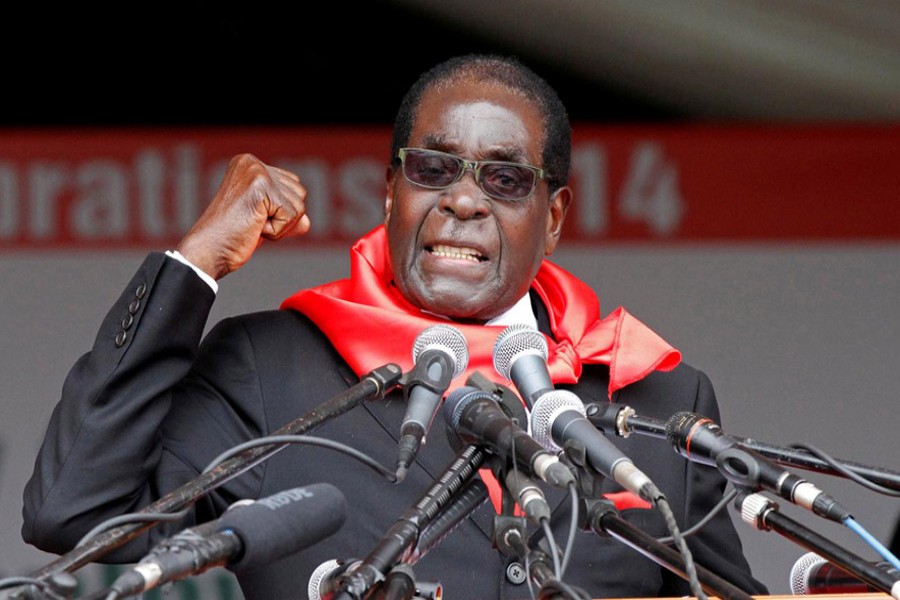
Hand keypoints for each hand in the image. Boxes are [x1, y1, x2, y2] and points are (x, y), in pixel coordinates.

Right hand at [175, 153, 310, 279]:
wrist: (208, 252)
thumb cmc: (231, 238)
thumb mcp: (265, 222)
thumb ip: (287, 215)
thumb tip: (307, 222)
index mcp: (249, 164)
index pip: (292, 187)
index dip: (280, 212)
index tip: (252, 218)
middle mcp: (252, 162)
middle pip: (300, 193)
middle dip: (283, 218)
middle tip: (251, 223)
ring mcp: (256, 172)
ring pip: (299, 205)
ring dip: (280, 225)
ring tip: (252, 225)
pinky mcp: (261, 187)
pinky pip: (292, 216)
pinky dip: (277, 231)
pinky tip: (253, 228)